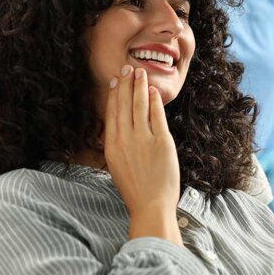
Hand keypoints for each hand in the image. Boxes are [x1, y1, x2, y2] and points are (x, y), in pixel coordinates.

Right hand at [104, 65, 180, 217]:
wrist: (151, 206)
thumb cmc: (136, 191)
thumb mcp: (118, 167)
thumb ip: (119, 147)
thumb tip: (122, 130)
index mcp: (112, 147)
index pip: (112, 114)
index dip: (115, 95)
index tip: (116, 82)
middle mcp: (125, 140)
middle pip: (124, 105)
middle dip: (126, 84)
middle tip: (127, 68)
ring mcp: (143, 139)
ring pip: (139, 106)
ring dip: (139, 87)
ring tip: (140, 73)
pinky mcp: (161, 141)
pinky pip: (156, 115)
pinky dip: (154, 101)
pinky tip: (153, 91)